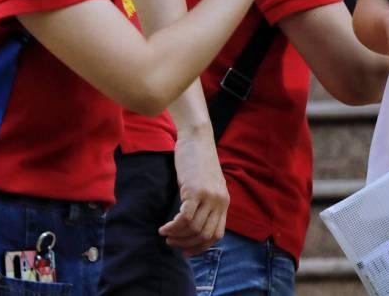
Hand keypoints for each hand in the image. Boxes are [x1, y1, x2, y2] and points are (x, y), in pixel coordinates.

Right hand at [158, 128, 228, 254]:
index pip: (217, 235)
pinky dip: (173, 227)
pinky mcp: (196, 191)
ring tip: (166, 234)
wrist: (197, 139)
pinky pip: (185, 219)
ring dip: (177, 236)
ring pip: (194, 229)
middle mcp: (220, 201)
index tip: (186, 250)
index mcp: (224, 202)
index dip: (200, 247)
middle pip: (205, 236)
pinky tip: (164, 227)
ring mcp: (209, 196)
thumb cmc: (198, 161)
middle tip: (172, 242)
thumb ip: (206, 203)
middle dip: (187, 244)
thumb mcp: (208, 185)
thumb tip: (193, 226)